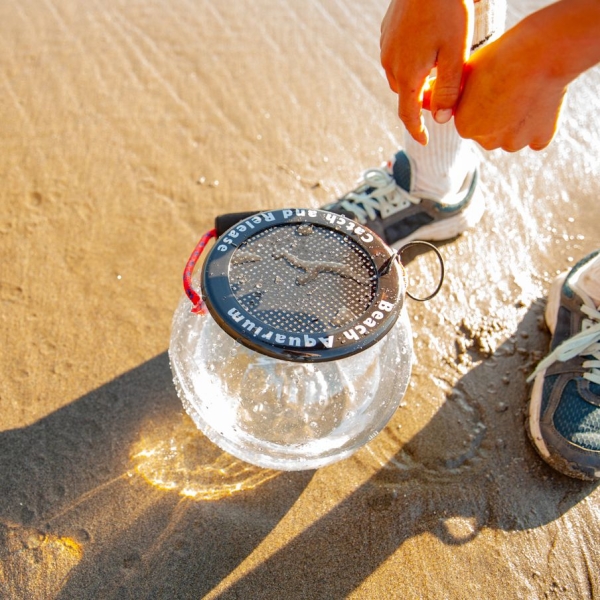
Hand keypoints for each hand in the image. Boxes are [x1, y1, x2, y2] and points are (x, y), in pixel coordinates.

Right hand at [380, 0, 474, 144]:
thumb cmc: (447, 10)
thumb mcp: (456, 52)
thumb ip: (449, 89)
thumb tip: (442, 120)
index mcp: (408, 75)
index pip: (408, 114)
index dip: (417, 130)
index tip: (425, 140)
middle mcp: (391, 65)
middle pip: (405, 95)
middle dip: (420, 101)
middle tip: (443, 95)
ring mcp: (386, 48)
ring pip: (400, 76)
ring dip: (415, 80)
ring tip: (437, 69)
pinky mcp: (386, 32)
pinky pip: (396, 57)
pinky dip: (410, 62)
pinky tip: (427, 47)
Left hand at [453, 22, 566, 151]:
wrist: (542, 52)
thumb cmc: (500, 57)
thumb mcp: (464, 74)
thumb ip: (442, 94)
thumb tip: (420, 100)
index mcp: (465, 128)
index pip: (470, 119)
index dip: (480, 101)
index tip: (492, 85)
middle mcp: (487, 142)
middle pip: (490, 132)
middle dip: (496, 117)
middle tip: (508, 89)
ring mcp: (515, 144)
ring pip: (512, 136)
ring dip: (516, 123)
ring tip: (525, 93)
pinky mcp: (540, 140)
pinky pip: (536, 137)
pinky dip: (538, 125)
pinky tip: (540, 103)